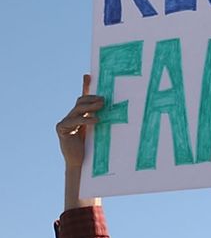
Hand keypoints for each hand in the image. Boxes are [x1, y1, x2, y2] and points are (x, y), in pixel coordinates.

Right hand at [58, 76, 105, 210]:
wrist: (81, 163)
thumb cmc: (94, 148)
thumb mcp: (102, 131)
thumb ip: (106, 120)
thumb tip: (122, 112)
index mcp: (81, 115)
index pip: (84, 97)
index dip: (85, 85)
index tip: (88, 74)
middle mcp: (72, 116)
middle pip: (81, 101)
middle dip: (92, 98)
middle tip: (105, 100)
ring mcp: (65, 122)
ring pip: (77, 109)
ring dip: (90, 107)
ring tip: (102, 106)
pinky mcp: (62, 129)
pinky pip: (72, 121)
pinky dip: (85, 120)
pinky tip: (96, 121)